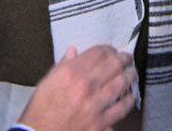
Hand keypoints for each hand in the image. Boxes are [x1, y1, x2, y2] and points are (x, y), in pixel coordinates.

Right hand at [18, 45, 136, 130]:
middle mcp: (86, 87)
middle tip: (127, 58)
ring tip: (132, 73)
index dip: (108, 48)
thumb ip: (62, 65)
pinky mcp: (100, 124)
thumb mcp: (46, 83)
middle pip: (114, 64)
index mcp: (72, 73)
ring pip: (121, 84)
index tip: (111, 50)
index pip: (99, 52)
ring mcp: (95, 106)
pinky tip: (129, 96)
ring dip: (130, 76)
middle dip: (123, 58)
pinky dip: (128, 100)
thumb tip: (73, 51)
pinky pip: (121, 109)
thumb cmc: (39, 112)